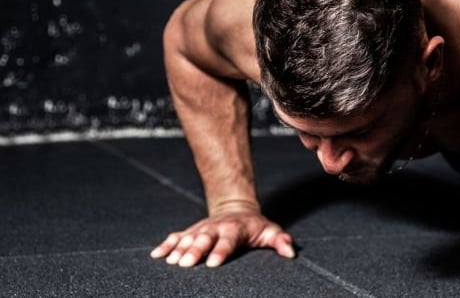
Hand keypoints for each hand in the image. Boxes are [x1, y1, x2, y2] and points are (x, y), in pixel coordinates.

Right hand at [150, 204, 294, 267]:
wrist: (237, 209)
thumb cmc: (255, 226)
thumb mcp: (271, 231)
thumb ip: (280, 241)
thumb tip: (290, 253)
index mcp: (235, 229)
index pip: (228, 241)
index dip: (220, 251)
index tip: (213, 264)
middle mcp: (216, 228)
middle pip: (204, 239)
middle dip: (194, 250)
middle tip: (185, 263)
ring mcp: (201, 228)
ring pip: (188, 237)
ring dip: (178, 249)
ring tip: (170, 261)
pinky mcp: (190, 231)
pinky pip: (176, 237)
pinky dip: (166, 244)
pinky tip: (156, 255)